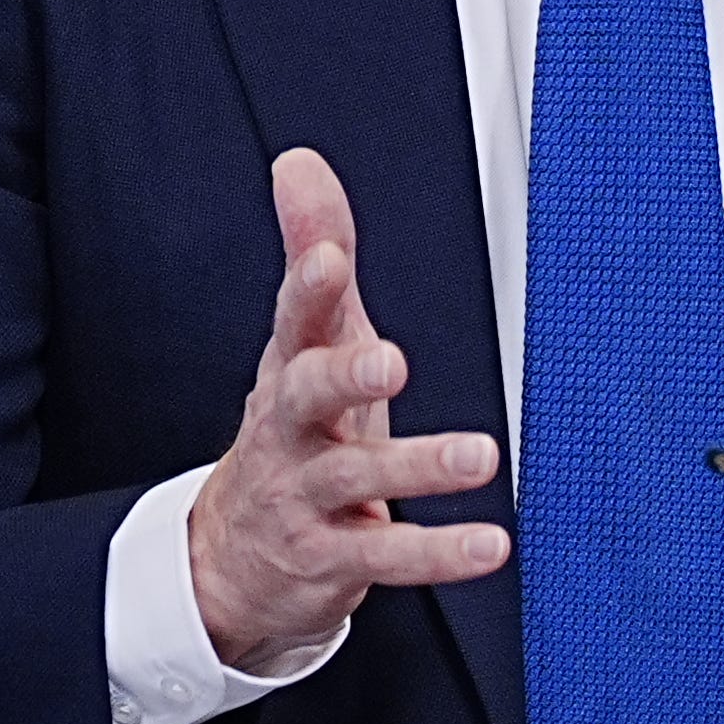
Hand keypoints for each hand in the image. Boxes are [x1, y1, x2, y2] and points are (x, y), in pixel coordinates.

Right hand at [184, 147, 506, 674]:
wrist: (235, 556)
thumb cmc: (294, 432)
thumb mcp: (306, 343)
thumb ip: (314, 253)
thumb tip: (300, 165)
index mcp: (291, 371)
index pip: (294, 321)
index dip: (308, 288)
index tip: (327, 259)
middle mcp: (292, 431)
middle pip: (308, 396)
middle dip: (346, 374)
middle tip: (392, 360)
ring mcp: (309, 497)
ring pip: (356, 477)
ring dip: (418, 465)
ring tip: (481, 455)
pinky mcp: (333, 558)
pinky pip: (388, 555)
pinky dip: (438, 552)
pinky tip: (489, 545)